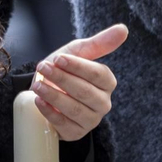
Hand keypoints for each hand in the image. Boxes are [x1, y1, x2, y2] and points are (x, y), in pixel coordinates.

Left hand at [31, 24, 127, 140]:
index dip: (78, 66)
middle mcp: (103, 103)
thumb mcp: (78, 52)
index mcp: (107, 82)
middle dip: (62, 79)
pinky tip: (39, 102)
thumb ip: (100, 42)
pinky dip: (50, 113)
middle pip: (86, 92)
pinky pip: (64, 125)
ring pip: (75, 109)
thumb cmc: (64, 70)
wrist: (45, 90)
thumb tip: (123, 29)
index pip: (98, 74)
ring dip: (54, 96)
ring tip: (37, 86)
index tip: (58, 58)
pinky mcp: (75, 133)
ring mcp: (91, 120)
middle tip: (43, 69)